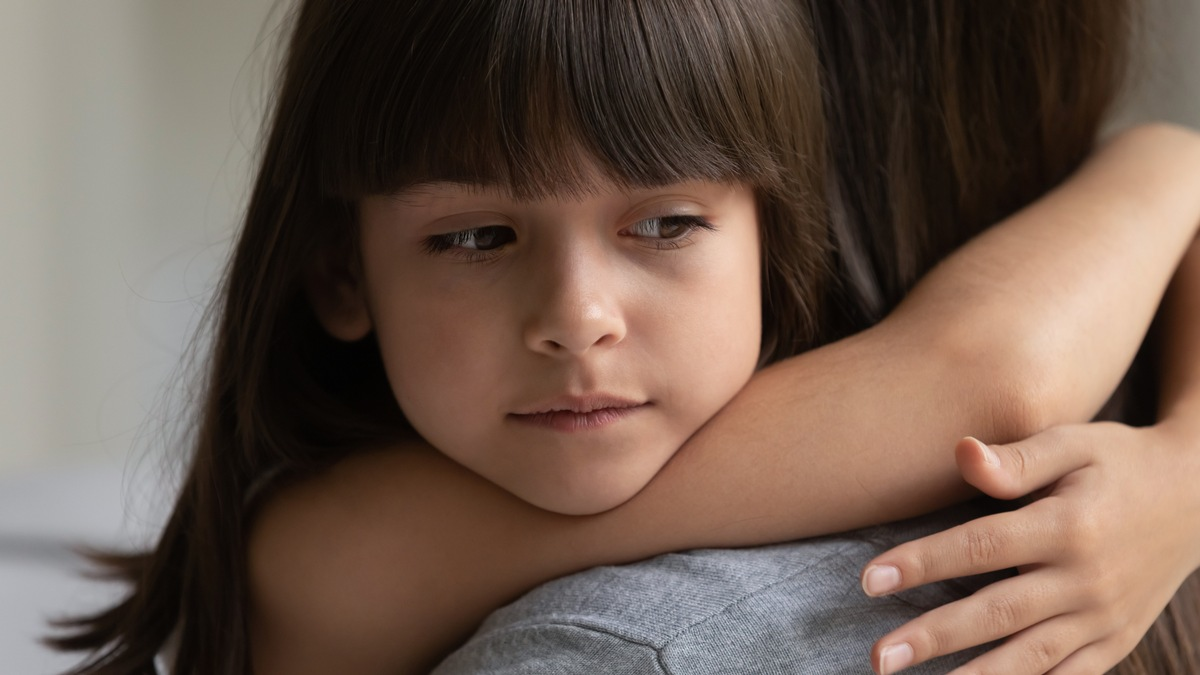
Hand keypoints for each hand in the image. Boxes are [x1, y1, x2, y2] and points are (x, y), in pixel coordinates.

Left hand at [857, 422, 1199, 674]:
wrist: (1197, 497)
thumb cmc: (1119, 462)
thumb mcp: (1074, 443)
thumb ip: (1017, 457)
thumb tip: (961, 452)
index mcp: (1068, 526)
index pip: (981, 548)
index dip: (923, 564)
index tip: (870, 580)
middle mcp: (1085, 580)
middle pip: (997, 613)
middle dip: (934, 637)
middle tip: (879, 658)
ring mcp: (1104, 618)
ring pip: (1029, 658)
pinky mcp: (1116, 642)